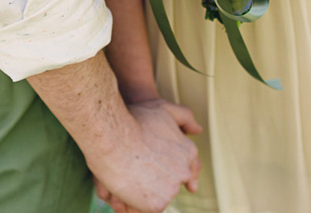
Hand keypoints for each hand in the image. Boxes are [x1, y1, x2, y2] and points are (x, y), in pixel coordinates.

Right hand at [89, 98, 200, 212]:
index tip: (162, 177)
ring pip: (158, 197)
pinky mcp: (157, 205)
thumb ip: (184, 116)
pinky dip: (135, 205)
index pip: (189, 169)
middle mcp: (184, 172)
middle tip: (136, 173)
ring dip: (145, 194)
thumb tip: (198, 130)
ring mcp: (172, 189)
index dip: (172, 172)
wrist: (112, 136)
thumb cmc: (134, 120)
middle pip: (171, 184)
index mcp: (188, 152)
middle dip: (156, 182)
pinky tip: (124, 192)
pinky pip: (145, 210)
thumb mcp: (163, 109)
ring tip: (126, 182)